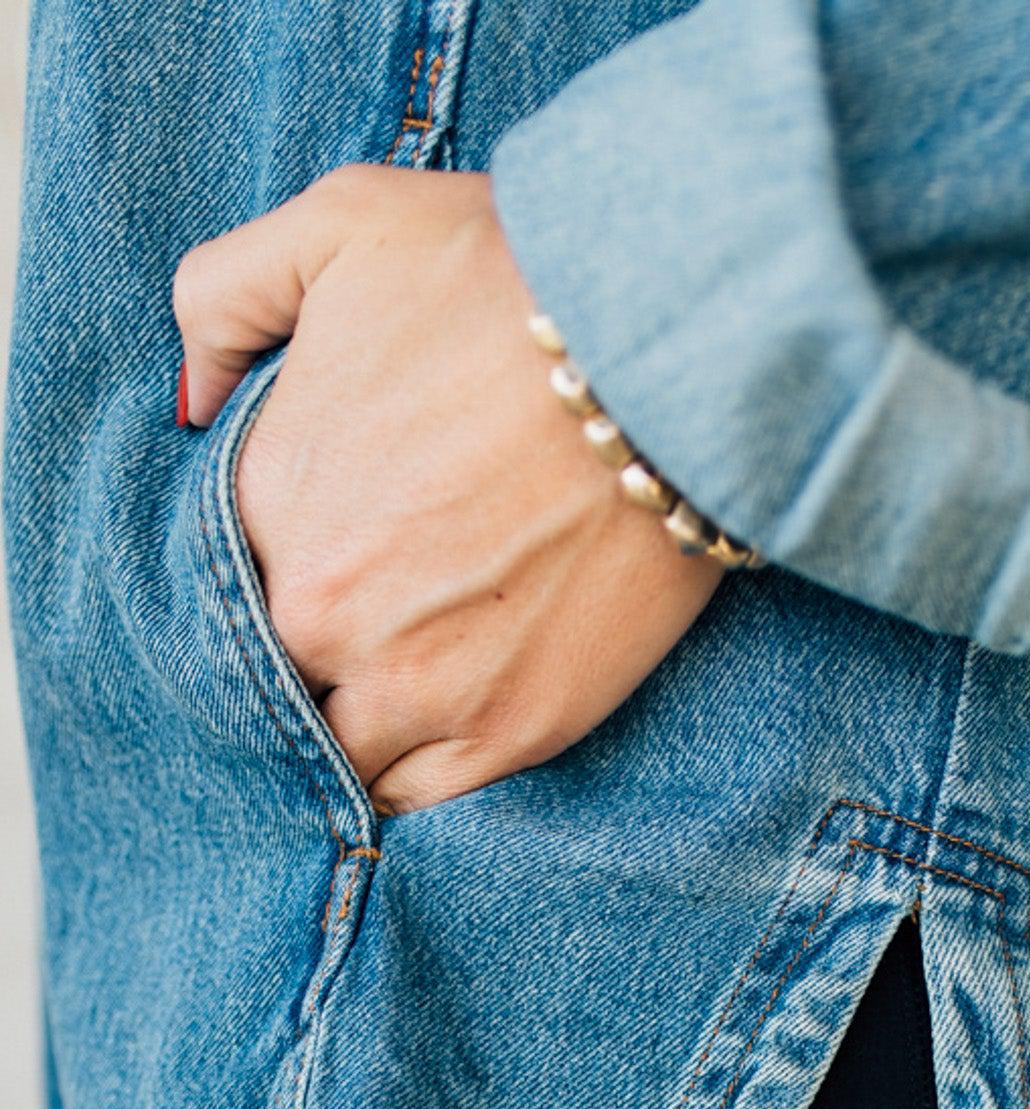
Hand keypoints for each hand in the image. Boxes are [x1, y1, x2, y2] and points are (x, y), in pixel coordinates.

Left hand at [173, 166, 723, 811]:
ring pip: (344, 748)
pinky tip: (436, 729)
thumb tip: (190, 397)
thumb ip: (224, 293)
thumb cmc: (508, 279)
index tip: (335, 540)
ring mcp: (416, 686)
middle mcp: (321, 616)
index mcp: (265, 504)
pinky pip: (421, 793)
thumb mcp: (339, 225)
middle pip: (283, 668)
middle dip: (320, 644)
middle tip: (382, 605)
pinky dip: (415, 771)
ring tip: (409, 678)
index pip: (231, 574)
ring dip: (360, 721)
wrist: (669, 355)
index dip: (280, 559)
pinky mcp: (510, 732)